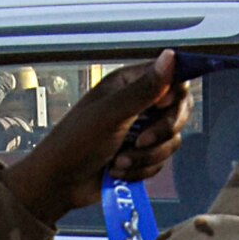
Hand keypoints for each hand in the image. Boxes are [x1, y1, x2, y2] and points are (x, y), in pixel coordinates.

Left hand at [2, 51, 192, 223]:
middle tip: (139, 141)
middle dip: (162, 132)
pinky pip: (160, 162)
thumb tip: (170, 56)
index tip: (163, 105)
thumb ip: (145, 89)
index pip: (172, 77)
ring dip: (145, 157)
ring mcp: (141, 131)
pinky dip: (140, 171)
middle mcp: (138, 104)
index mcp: (129, 84)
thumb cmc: (76, 142)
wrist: (60, 183)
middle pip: (178, 111)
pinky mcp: (141, 156)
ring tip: (118, 161)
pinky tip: (117, 171)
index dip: (175, 92)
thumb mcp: (112, 113)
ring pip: (170, 141)